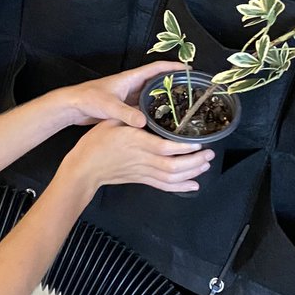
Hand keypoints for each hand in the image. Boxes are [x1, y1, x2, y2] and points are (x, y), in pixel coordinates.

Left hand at [61, 61, 184, 128]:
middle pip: (157, 82)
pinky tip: (162, 122)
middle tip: (190, 91)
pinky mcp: (125, 108)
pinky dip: (154, 111)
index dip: (173, 67)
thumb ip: (126, 114)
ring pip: (152, 96)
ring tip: (182, 107)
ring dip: (165, 99)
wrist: (73, 107)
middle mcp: (132, 85)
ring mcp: (129, 97)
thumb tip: (143, 123)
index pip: (156, 68)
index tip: (188, 69)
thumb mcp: (109, 106)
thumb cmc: (89, 99)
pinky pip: (144, 107)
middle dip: (173, 83)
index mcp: (130, 78)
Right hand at [61, 119, 213, 196]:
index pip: (165, 147)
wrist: (85, 168)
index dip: (184, 148)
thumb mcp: (111, 121)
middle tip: (209, 154)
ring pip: (171, 177)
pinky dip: (181, 187)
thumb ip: (131, 116)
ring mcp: (142, 172)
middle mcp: (142, 159)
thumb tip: (147, 106)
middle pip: (173, 166)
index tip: (199, 143)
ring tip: (205, 165)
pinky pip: (164, 186)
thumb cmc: (96, 142)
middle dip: (195, 162)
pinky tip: (193, 185)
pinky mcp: (141, 180)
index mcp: (136, 142)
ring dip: (191, 173)